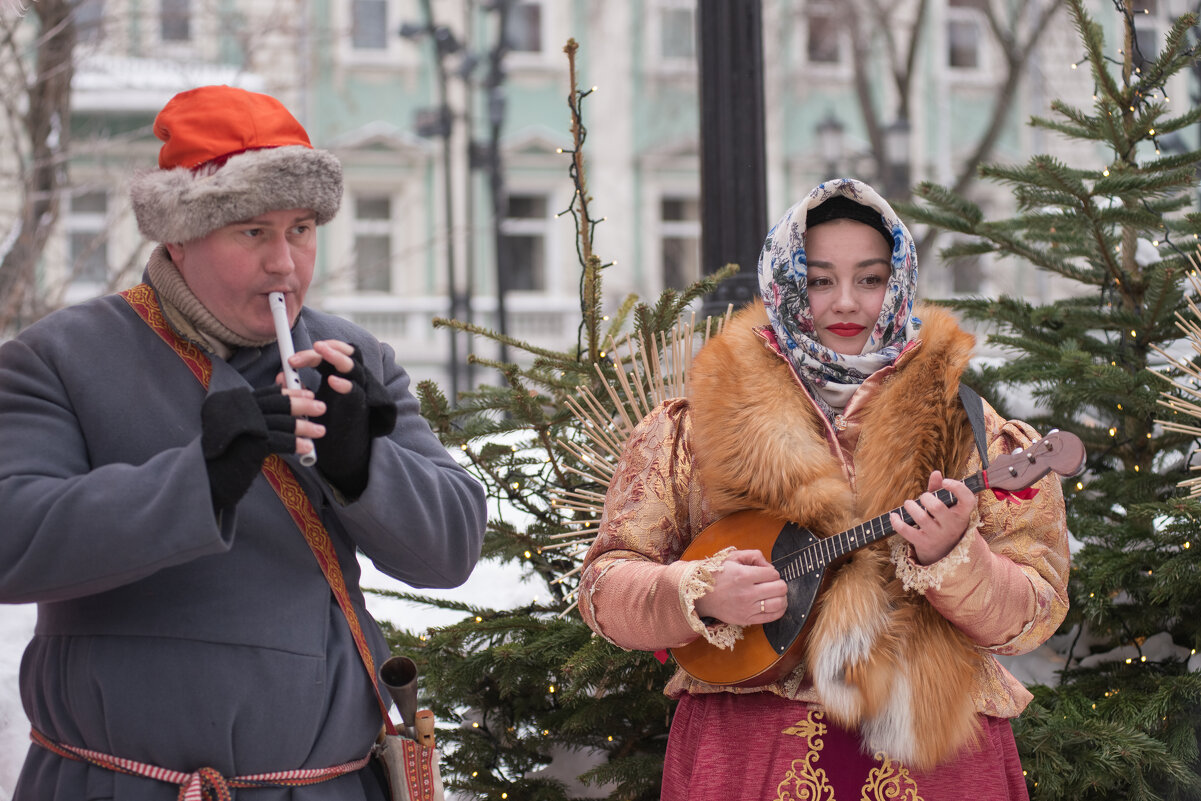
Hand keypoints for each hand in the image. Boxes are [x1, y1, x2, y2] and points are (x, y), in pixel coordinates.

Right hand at [201, 386, 326, 509]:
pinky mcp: (250, 445)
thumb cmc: (225, 454)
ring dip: (304, 427)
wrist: (208, 478)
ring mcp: (243, 426)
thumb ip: (256, 416)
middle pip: (277, 404)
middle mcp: (236, 410)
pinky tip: (307, 448)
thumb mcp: (238, 428)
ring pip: (282, 422)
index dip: (290, 393)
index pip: (267, 395)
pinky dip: (296, 444)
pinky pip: (280, 441)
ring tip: (320, 431)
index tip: (308, 395)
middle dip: (301, 406)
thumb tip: (286, 404)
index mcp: (232, 402)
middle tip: (321, 407)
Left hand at [286, 340, 396, 497]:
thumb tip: (280, 377)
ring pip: (354, 366)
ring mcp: (358, 391)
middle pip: (346, 352)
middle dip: (330, 347)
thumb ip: (298, 389)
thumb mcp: (310, 403)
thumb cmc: (327, 424)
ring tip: (323, 352)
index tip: (292, 360)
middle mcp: (351, 379)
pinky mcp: (360, 407)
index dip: (311, 353)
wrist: (342, 451)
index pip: (329, 354)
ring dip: (338, 357)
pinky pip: (356, 391)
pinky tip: (333, 382)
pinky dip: (345, 385)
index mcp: (338, 375)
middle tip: (315, 347)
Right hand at [694, 549, 787, 625]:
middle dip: (779, 584)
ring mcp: (747, 608)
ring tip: (776, 594)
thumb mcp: (732, 558)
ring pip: (779, 603)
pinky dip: (779, 610)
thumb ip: (753, 555)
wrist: (701, 596)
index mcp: (743, 575)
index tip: (766, 574)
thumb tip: (769, 566)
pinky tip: (775, 605)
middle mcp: (746, 593)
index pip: (773, 574)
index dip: (772, 572)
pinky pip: (772, 617)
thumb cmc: (717, 575)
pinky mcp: (746, 619)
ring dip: (782, 597)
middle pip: (780, 588)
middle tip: (772, 584)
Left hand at [889, 470, 975, 564]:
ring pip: (921, 518)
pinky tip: (894, 516)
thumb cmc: (944, 521)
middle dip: (926, 497)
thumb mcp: (947, 507)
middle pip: (937, 507)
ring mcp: (938, 536)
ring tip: (908, 504)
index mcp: (962, 514)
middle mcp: (952, 526)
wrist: (944, 551)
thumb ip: (939, 490)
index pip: (967, 499)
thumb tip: (936, 473)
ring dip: (911, 507)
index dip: (957, 487)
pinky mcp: (923, 543)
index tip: (945, 482)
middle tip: (923, 497)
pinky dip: (897, 522)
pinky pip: (907, 531)